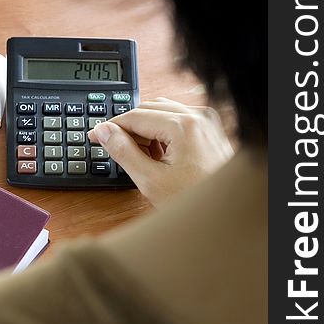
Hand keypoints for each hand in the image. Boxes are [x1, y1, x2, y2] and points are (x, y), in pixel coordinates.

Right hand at [88, 97, 233, 206]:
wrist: (228, 214)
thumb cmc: (196, 200)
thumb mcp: (151, 180)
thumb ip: (124, 152)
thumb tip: (104, 132)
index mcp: (183, 125)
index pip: (135, 116)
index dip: (111, 127)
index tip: (95, 136)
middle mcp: (197, 116)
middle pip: (148, 109)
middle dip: (128, 128)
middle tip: (114, 149)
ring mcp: (205, 121)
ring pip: (162, 112)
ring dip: (145, 130)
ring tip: (140, 156)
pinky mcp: (208, 128)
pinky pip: (177, 119)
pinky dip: (162, 132)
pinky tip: (158, 155)